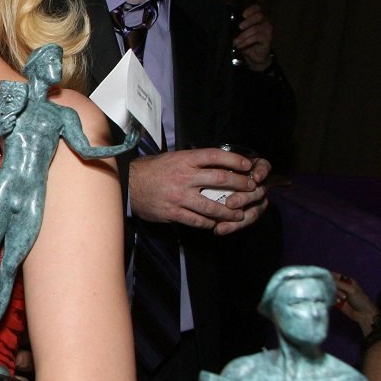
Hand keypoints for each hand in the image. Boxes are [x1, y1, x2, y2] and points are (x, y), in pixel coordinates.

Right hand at [129, 148, 266, 231]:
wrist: (128, 185)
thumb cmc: (151, 170)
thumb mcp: (172, 158)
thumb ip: (192, 162)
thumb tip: (216, 164)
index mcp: (185, 159)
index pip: (215, 156)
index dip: (235, 160)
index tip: (248, 165)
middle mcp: (184, 176)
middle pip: (220, 179)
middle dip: (240, 185)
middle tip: (252, 190)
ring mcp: (179, 196)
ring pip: (211, 205)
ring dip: (229, 211)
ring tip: (239, 214)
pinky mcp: (173, 212)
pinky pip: (197, 220)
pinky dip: (209, 222)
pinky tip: (215, 224)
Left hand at [232, 3, 273, 69]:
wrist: (254, 56)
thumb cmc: (246, 42)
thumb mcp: (240, 33)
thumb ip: (236, 27)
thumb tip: (227, 24)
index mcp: (257, 18)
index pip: (257, 8)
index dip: (251, 9)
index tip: (243, 15)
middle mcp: (264, 21)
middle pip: (259, 16)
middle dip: (248, 21)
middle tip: (240, 27)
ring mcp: (267, 29)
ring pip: (255, 28)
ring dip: (243, 36)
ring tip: (235, 42)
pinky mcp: (268, 38)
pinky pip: (256, 37)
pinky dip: (246, 41)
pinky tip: (239, 45)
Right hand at [332, 273, 378, 335]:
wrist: (364, 314)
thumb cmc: (360, 300)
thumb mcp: (351, 289)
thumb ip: (339, 284)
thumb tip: (328, 278)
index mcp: (347, 281)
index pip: (335, 276)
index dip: (331, 277)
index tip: (329, 280)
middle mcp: (342, 287)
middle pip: (331, 284)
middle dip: (335, 288)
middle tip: (342, 294)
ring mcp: (339, 295)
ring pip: (330, 291)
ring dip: (335, 295)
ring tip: (343, 299)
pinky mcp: (336, 302)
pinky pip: (330, 298)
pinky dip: (333, 300)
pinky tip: (339, 302)